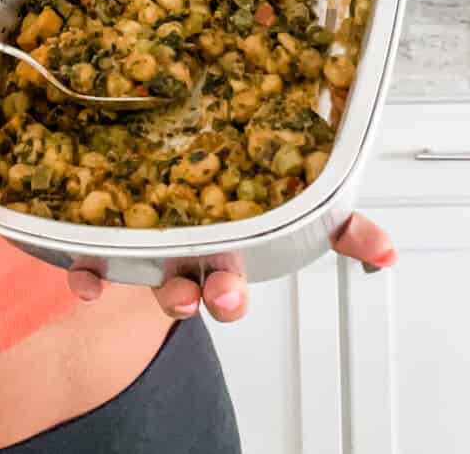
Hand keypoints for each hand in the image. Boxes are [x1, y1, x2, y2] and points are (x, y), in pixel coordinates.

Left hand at [67, 212, 396, 321]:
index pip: (309, 236)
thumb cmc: (198, 189)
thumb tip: (381, 234)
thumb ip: (310, 188)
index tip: (379, 248)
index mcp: (250, 228)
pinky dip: (93, 277)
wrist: (129, 191)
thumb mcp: (256, 170)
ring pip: (172, 288)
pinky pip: (98, 271)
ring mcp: (161, 257)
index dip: (350, 240)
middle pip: (228, 284)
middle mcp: (210, 252)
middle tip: (228, 292)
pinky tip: (88, 277)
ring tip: (178, 297)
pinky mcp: (111, 253)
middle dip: (230, 296)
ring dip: (176, 298)